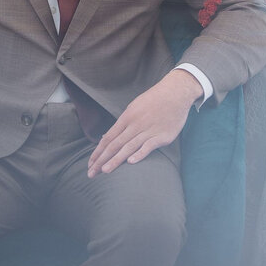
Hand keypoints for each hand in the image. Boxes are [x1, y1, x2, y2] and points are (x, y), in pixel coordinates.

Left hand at [87, 70, 201, 176]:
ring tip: (105, 171)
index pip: (109, 138)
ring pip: (129, 147)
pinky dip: (140, 154)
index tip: (90, 163)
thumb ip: (122, 123)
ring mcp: (149, 130)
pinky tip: (131, 162)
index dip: (98, 151)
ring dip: (116, 160)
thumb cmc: (154, 100)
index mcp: (127, 117)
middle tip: (91, 173)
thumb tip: (108, 137)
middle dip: (102, 160)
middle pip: (115, 144)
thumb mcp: (134, 107)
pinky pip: (149, 146)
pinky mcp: (163, 136)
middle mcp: (135, 124)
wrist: (176, 92)